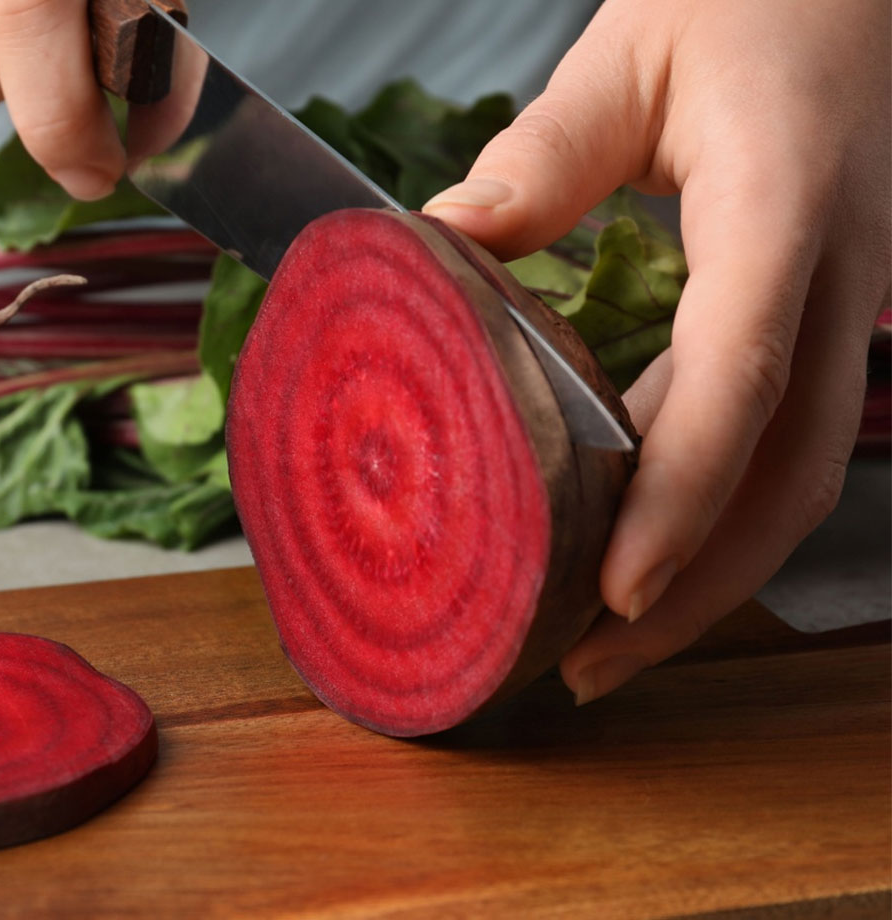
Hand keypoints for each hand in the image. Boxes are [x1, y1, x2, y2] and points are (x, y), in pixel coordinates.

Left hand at [423, 0, 889, 702]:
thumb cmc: (746, 0)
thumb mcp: (629, 55)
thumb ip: (542, 153)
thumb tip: (444, 240)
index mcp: (784, 209)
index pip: (740, 377)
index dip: (682, 495)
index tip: (616, 587)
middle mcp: (831, 279)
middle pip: (782, 472)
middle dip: (696, 586)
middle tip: (588, 664)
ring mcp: (839, 307)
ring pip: (789, 472)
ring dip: (705, 566)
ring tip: (604, 635)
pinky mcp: (818, 318)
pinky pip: (774, 436)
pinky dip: (708, 505)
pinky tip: (638, 537)